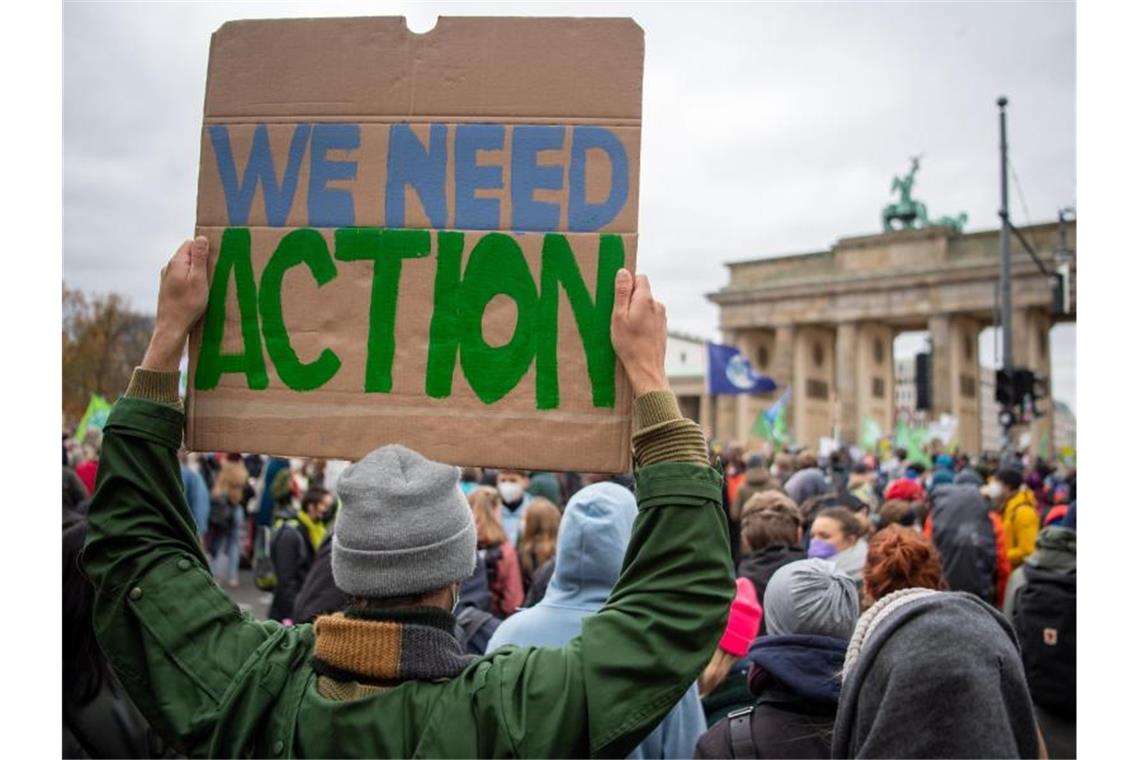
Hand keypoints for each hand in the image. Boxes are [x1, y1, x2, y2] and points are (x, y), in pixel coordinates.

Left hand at [141, 236, 209, 371]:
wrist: (171, 327)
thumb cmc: (187, 305)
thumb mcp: (199, 279)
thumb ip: (199, 258)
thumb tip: (201, 238)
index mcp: (176, 262)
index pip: (190, 243)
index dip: (204, 249)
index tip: (214, 260)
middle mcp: (169, 267)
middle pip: (188, 255)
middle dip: (201, 260)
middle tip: (213, 273)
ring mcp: (167, 278)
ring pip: (185, 267)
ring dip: (196, 272)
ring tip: (206, 285)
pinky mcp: (168, 289)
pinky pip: (182, 278)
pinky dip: (191, 281)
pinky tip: (197, 293)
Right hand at [611, 268, 667, 395]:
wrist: (647, 369)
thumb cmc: (630, 345)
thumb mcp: (618, 317)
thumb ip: (621, 293)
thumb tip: (623, 272)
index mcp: (646, 300)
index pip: (639, 278)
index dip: (627, 284)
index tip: (617, 297)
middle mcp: (657, 305)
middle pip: (642, 292)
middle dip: (630, 299)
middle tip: (618, 316)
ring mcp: (662, 317)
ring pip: (645, 306)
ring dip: (635, 312)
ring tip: (626, 329)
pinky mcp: (662, 328)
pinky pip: (650, 317)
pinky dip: (642, 322)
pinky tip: (634, 336)